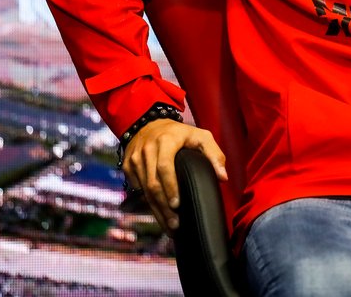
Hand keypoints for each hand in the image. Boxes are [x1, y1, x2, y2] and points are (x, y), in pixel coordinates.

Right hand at [122, 118, 227, 232]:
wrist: (150, 123)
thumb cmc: (180, 133)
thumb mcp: (201, 136)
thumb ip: (214, 154)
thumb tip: (223, 177)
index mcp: (166, 141)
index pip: (164, 167)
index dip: (170, 187)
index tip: (177, 204)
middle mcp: (147, 150)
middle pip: (152, 183)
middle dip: (163, 207)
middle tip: (175, 225)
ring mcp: (135, 159)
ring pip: (144, 190)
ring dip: (156, 210)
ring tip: (170, 226)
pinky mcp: (128, 166)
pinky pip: (137, 188)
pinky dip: (148, 203)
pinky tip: (160, 214)